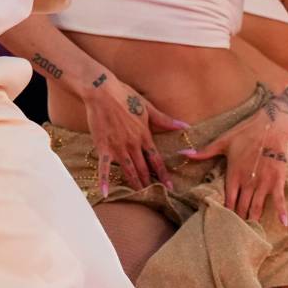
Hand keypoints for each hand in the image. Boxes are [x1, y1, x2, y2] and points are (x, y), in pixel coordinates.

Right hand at [84, 72, 186, 196]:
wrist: (102, 92)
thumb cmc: (125, 96)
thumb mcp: (148, 107)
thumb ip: (165, 120)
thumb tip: (185, 126)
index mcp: (144, 135)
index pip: (156, 159)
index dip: (163, 174)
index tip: (169, 187)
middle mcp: (132, 144)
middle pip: (143, 168)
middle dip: (149, 182)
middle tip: (154, 195)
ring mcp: (117, 147)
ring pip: (128, 170)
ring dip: (134, 183)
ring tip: (139, 194)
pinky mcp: (103, 147)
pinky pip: (104, 167)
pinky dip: (104, 180)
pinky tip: (105, 193)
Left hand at [183, 104, 287, 226]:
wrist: (271, 125)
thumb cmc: (245, 133)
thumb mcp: (223, 141)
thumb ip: (204, 152)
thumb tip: (183, 154)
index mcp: (233, 174)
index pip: (227, 200)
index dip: (225, 213)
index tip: (222, 223)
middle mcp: (247, 182)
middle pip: (241, 207)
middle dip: (238, 220)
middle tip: (235, 233)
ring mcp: (263, 183)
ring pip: (256, 207)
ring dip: (253, 220)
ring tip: (250, 232)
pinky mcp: (277, 181)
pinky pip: (279, 199)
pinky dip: (281, 212)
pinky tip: (283, 224)